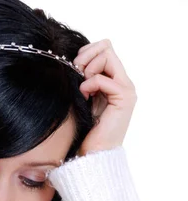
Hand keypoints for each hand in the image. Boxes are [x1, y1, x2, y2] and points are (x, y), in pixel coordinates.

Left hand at [73, 39, 136, 155]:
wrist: (94, 154)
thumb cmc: (86, 130)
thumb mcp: (83, 99)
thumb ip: (85, 79)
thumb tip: (75, 60)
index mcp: (114, 81)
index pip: (104, 48)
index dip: (87, 52)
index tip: (75, 69)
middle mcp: (123, 82)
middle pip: (106, 46)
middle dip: (86, 56)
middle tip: (76, 73)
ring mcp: (126, 89)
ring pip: (107, 55)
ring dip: (88, 67)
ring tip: (81, 86)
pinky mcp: (124, 98)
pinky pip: (104, 78)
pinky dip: (90, 84)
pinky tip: (84, 96)